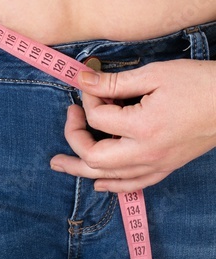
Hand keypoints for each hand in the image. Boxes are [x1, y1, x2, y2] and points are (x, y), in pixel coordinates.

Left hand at [50, 59, 215, 192]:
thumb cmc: (199, 84)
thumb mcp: (154, 75)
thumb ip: (114, 82)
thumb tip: (82, 80)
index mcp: (143, 127)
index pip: (97, 119)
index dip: (87, 99)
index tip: (90, 83)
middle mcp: (148, 152)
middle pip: (94, 158)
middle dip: (73, 138)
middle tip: (69, 116)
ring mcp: (158, 163)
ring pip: (110, 176)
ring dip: (81, 168)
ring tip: (59, 163)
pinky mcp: (167, 167)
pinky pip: (134, 183)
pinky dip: (113, 184)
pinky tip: (98, 182)